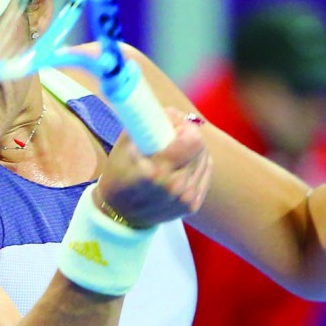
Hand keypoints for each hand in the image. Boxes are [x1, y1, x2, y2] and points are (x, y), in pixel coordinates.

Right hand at [96, 107, 211, 227]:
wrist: (120, 212)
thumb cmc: (119, 172)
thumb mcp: (126, 141)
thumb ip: (149, 120)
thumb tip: (175, 113)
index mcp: (156, 171)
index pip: (193, 140)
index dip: (185, 129)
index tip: (173, 129)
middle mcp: (173, 187)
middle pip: (201, 148)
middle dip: (188, 138)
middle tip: (172, 139)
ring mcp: (184, 199)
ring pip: (205, 160)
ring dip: (193, 153)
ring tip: (173, 156)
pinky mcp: (192, 206)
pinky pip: (205, 174)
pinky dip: (196, 167)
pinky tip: (180, 167)